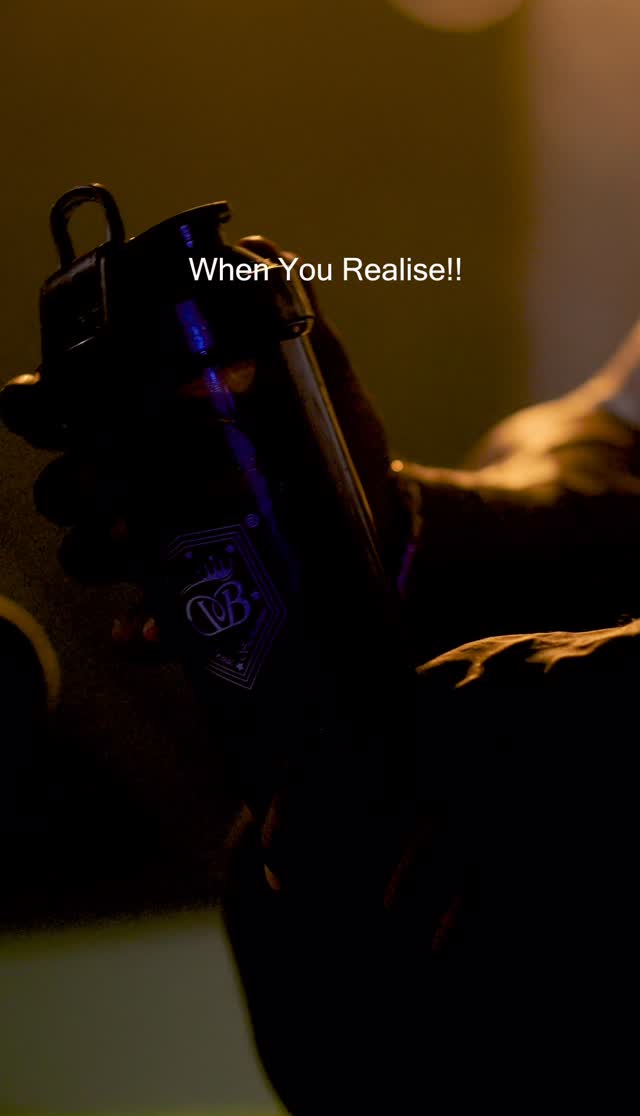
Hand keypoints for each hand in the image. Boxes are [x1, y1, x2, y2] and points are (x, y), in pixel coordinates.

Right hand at [1, 236, 401, 652]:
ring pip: (87, 551)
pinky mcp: (192, 606)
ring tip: (133, 540)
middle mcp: (141, 486)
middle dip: (75, 479)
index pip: (61, 407)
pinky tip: (150, 628)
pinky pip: (143, 628)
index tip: (56, 403)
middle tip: (115, 478)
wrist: (384, 522)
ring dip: (97, 548)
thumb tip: (253, 251)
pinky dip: (140, 631)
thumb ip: (287, 315)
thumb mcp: (318, 376)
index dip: (40, 404)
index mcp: (152, 424)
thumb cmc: (337, 443)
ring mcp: (161, 550)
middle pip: (64, 484)